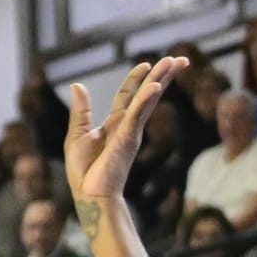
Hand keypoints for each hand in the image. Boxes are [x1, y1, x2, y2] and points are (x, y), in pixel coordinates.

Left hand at [65, 56, 186, 203]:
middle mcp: (127, 125)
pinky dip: (145, 100)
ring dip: (161, 80)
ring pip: (148, 100)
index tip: (146, 64)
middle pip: (147, 94)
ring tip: (175, 62)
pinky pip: (137, 116)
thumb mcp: (77, 135)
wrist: (90, 196)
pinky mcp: (128, 139)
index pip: (129, 95)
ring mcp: (130, 132)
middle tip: (179, 60)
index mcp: (115, 124)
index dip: (137, 79)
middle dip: (162, 76)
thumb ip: (81, 111)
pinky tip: (155, 86)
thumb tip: (77, 85)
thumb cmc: (84, 172)